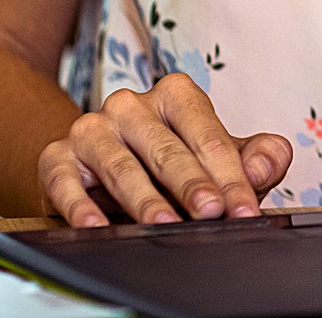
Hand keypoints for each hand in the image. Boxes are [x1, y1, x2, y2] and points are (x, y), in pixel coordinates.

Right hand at [37, 73, 292, 226]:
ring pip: (121, 165)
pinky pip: (66, 183)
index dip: (230, 175)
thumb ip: (256, 157)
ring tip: (165, 222)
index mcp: (175, 95)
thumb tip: (264, 169)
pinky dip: (81, 207)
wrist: (99, 165)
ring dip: (145, 198)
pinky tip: (97, 226)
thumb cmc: (172, 159)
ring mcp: (91, 129)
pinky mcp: (57, 158)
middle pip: (167, 149)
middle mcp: (130, 106)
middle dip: (193, 184)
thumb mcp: (219, 154)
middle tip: (213, 213)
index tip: (245, 209)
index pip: (209, 136)